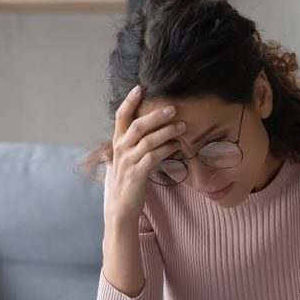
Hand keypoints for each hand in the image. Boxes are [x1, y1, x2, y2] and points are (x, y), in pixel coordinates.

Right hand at [103, 85, 184, 225]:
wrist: (119, 211)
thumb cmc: (122, 186)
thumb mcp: (119, 164)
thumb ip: (122, 150)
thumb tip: (125, 140)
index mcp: (116, 144)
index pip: (120, 118)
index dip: (129, 102)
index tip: (140, 88)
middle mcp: (120, 151)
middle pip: (137, 126)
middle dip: (156, 115)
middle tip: (173, 108)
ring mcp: (128, 163)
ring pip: (147, 141)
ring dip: (167, 132)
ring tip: (182, 126)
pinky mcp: (137, 175)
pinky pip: (153, 157)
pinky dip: (166, 150)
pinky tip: (176, 146)